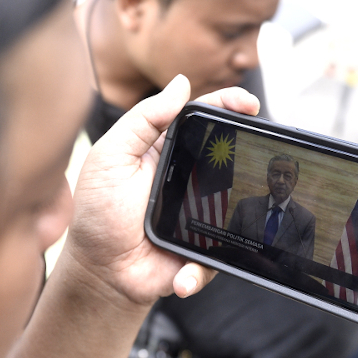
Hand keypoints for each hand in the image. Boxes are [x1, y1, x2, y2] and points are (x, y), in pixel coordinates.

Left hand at [61, 75, 259, 306]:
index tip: (248, 103)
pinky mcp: (202, 251)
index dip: (228, 105)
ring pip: (236, 207)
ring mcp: (200, 214)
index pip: (202, 119)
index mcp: (166, 150)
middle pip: (229, 156)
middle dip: (249, 149)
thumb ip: (142, 120)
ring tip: (215, 224)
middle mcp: (188, 178)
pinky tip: (181, 274)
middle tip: (259, 145)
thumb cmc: (98, 212)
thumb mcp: (110, 157)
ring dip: (235, 215)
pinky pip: (217, 258)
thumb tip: (180, 83)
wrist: (98, 271)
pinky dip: (199, 270)